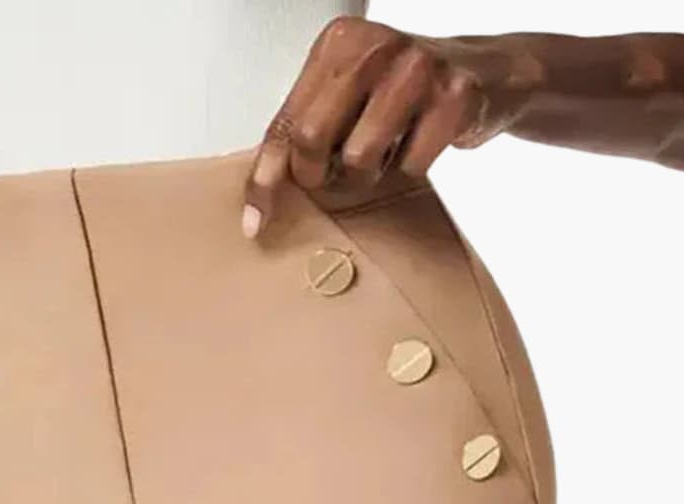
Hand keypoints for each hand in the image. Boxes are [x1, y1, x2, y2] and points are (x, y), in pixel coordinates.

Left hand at [243, 16, 519, 238]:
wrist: (486, 73)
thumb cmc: (402, 93)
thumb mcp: (347, 97)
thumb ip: (305, 129)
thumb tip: (262, 195)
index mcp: (338, 44)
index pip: (286, 123)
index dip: (266, 178)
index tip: (256, 221)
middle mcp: (374, 46)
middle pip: (313, 139)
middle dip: (320, 175)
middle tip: (336, 176)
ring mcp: (417, 67)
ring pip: (359, 158)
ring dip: (368, 174)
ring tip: (384, 153)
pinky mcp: (454, 95)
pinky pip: (410, 165)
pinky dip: (410, 168)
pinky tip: (419, 143)